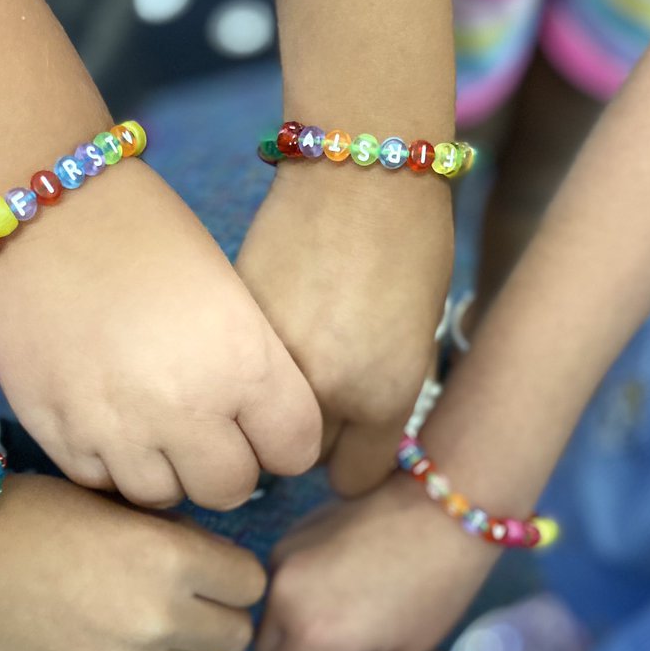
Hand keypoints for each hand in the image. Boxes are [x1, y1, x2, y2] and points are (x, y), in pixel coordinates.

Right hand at [0, 160, 321, 510]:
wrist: (37, 208)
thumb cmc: (144, 234)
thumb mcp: (229, 293)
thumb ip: (253, 369)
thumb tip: (260, 429)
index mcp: (244, 362)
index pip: (296, 451)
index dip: (283, 440)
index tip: (263, 424)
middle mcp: (186, 407)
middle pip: (231, 489)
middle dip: (227, 465)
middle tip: (207, 430)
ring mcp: (117, 429)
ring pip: (165, 497)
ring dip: (166, 470)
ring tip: (152, 424)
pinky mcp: (60, 435)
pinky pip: (102, 483)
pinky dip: (110, 462)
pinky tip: (108, 419)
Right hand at [0, 474, 264, 650]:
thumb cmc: (35, 519)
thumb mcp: (121, 506)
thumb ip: (181, 538)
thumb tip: (224, 569)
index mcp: (171, 556)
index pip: (251, 582)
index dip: (229, 574)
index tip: (206, 571)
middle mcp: (160, 617)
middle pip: (235, 634)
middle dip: (214, 616)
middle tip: (179, 603)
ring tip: (143, 630)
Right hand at [237, 160, 452, 495]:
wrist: (362, 172)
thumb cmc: (410, 253)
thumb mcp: (414, 347)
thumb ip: (376, 407)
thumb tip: (339, 443)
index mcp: (381, 399)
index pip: (350, 478)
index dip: (351, 458)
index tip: (350, 436)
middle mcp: (323, 391)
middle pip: (301, 455)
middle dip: (308, 434)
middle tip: (319, 388)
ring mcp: (272, 358)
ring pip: (261, 418)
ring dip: (271, 401)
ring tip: (289, 357)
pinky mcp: (235, 325)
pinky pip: (239, 373)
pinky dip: (246, 363)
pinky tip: (266, 326)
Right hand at [257, 472, 497, 650]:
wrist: (444, 505)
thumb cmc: (437, 591)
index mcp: (315, 638)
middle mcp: (283, 601)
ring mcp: (278, 564)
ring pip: (267, 622)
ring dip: (294, 629)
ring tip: (344, 611)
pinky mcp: (285, 538)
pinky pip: (277, 587)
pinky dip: (298, 595)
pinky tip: (339, 580)